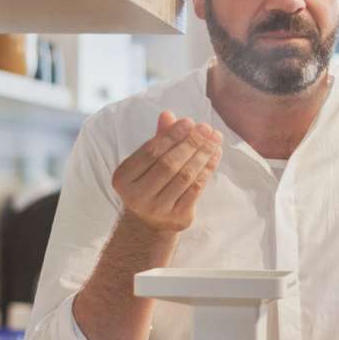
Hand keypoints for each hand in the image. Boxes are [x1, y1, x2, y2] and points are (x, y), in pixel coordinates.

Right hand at [112, 110, 221, 232]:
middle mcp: (137, 196)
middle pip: (169, 164)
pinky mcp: (177, 218)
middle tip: (206, 128)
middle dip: (191, 143)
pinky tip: (215, 155)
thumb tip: (168, 114)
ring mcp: (157, 209)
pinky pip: (196, 190)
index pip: (151, 151)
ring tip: (214, 139)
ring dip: (202, 155)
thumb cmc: (147, 185)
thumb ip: (157, 139)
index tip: (189, 122)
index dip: (172, 135)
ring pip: (185, 176)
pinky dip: (207, 170)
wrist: (148, 225)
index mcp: (123, 178)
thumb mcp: (145, 163)